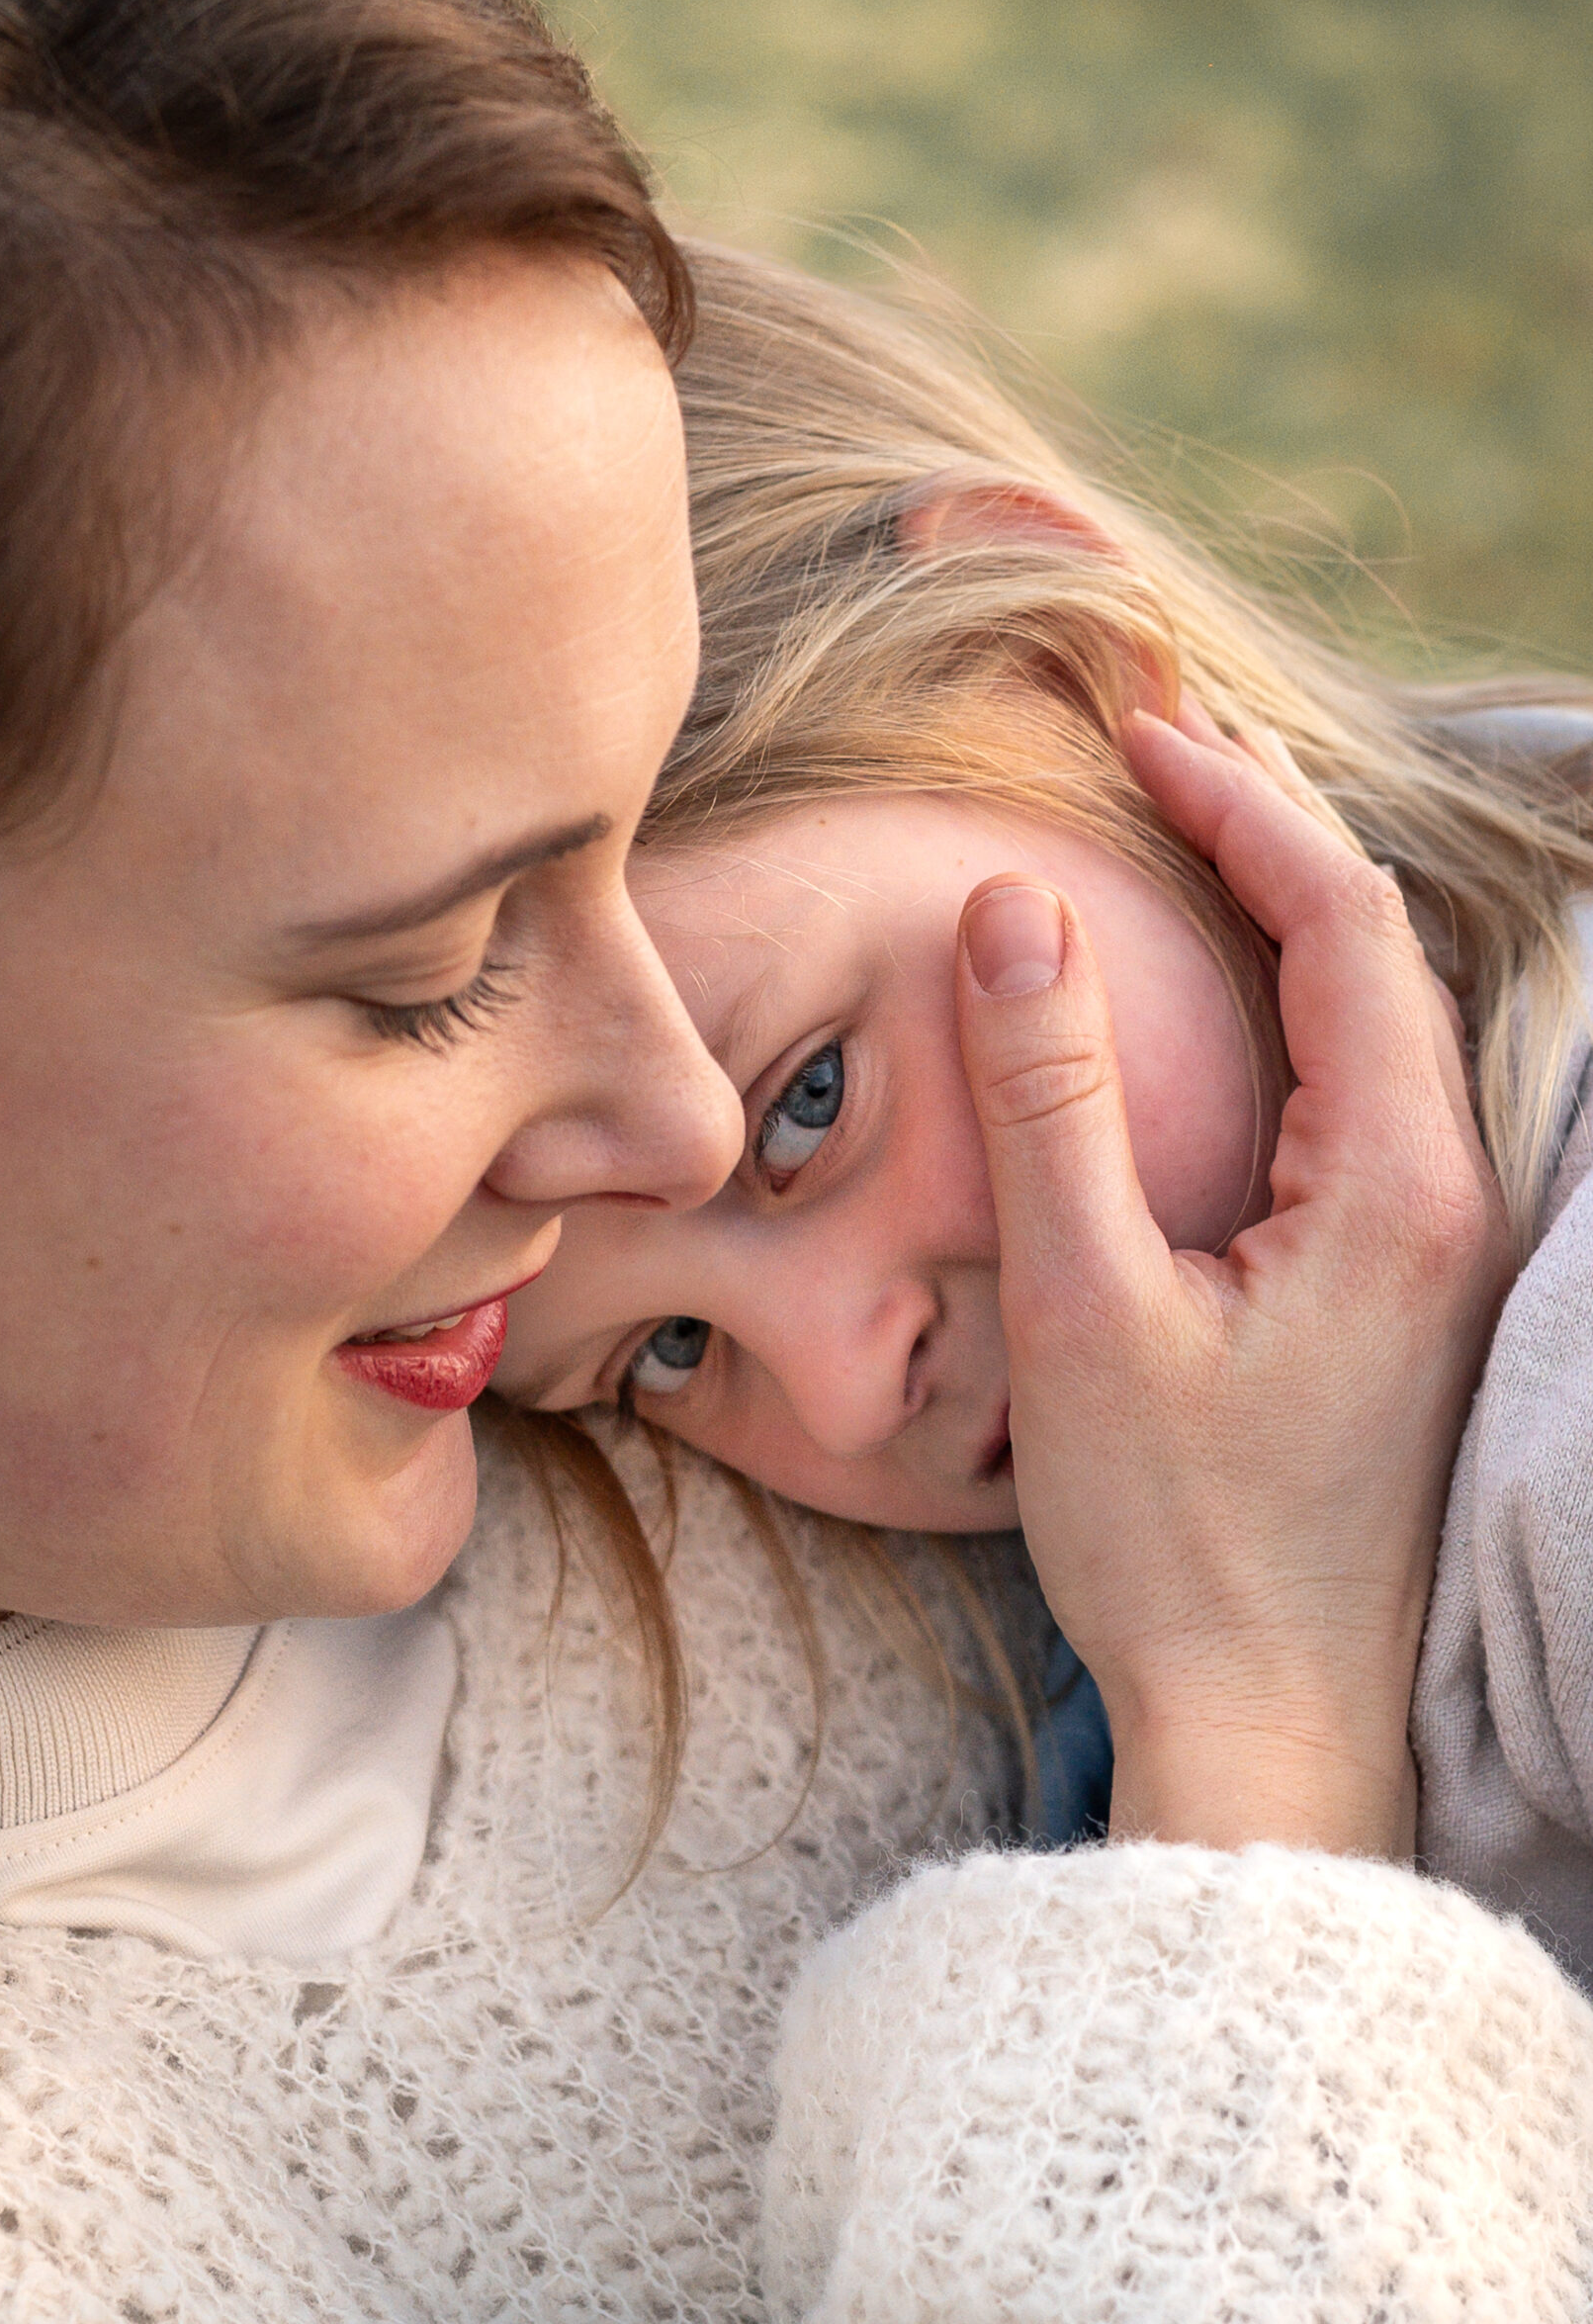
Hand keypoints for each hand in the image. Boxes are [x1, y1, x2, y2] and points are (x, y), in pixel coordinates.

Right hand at [954, 703, 1513, 1856]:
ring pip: (1381, 1019)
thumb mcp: (1084, 1310)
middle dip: (1273, 829)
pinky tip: (1228, 1004)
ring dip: (1291, 912)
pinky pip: (1367, 1093)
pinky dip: (1298, 1005)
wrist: (1271, 1727)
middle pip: (1379, 951)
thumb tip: (1011, 905)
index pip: (1340, 921)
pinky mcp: (1403, 1292)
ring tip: (1190, 832)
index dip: (1243, 804)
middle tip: (1160, 746)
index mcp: (1393, 1186)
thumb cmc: (1174, 1541)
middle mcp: (1447, 1199)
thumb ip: (1050, 1100)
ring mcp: (1437, 1249)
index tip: (1141, 731)